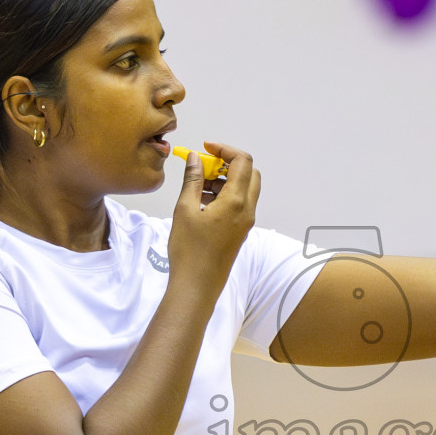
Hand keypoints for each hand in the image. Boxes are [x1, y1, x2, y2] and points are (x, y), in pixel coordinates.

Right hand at [166, 141, 259, 291]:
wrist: (197, 286)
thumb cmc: (189, 250)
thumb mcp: (185, 209)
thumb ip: (193, 180)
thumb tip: (196, 159)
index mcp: (237, 202)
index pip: (243, 161)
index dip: (225, 149)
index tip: (206, 148)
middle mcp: (247, 210)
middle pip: (250, 173)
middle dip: (228, 164)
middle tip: (205, 166)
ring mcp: (246, 222)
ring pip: (245, 189)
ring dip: (226, 180)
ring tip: (198, 187)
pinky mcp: (240, 231)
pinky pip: (239, 205)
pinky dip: (225, 195)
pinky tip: (201, 203)